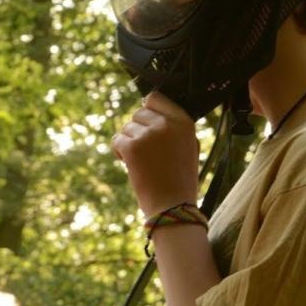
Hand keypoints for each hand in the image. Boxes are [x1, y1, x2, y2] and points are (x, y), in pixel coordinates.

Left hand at [112, 91, 198, 215]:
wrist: (173, 208)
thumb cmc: (180, 180)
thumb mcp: (188, 146)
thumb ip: (173, 126)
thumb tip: (148, 105)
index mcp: (184, 121)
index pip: (155, 98)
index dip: (147, 111)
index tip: (147, 126)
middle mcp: (167, 124)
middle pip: (138, 113)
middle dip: (138, 130)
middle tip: (146, 152)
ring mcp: (149, 135)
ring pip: (126, 128)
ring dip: (129, 143)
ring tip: (142, 163)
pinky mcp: (133, 147)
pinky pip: (117, 140)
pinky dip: (119, 152)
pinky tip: (130, 165)